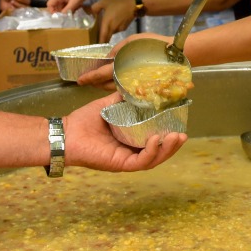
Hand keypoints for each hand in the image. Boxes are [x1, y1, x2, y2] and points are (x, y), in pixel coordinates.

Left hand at [0, 0, 32, 12]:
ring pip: (25, 6)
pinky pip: (21, 10)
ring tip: (12, 1)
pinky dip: (16, 6)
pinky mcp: (20, 12)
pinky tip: (12, 5)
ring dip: (18, 3)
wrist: (1, 3)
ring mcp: (23, 7)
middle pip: (28, 1)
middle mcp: (25, 0)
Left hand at [63, 94, 185, 170]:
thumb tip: (139, 85)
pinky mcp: (120, 165)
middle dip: (173, 145)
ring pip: (153, 159)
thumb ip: (124, 98)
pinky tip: (155, 140)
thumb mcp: (109, 104)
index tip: (179, 123)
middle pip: (158, 152)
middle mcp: (130, 151)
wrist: (67, 132)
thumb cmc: (85, 120)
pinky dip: (150, 152)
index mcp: (130, 140)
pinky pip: (140, 162)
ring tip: (177, 137)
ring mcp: (126, 159)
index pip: (155, 140)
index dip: (168, 134)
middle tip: (183, 134)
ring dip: (167, 150)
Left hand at [77, 32, 170, 87]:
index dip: (89, 78)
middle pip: (105, 85)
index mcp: (122, 67)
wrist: (176, 54)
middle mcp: (126, 79)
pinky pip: (124, 88)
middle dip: (95, 83)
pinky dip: (116, 85)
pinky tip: (115, 80)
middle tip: (87, 80)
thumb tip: (106, 59)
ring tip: (99, 81)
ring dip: (105, 85)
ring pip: (114, 88)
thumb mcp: (131, 40)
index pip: (101, 75)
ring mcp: (135, 85)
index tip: (80, 81)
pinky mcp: (142, 87)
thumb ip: (117, 50)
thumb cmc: (154, 44)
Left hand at [92, 0, 134, 42]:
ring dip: (108, 32)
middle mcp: (113, 29)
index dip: (98, 42)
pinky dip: (113, 28)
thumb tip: (90, 12)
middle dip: (102, 39)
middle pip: (106, 38)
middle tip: (96, 38)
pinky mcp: (124, 28)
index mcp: (107, 23)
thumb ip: (95, 7)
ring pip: (111, 33)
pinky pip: (116, 30)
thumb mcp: (104, 2)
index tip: (93, 45)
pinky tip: (114, 21)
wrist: (134, 5)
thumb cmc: (118, 3)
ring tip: (105, 26)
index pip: (102, 37)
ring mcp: (119, 29)